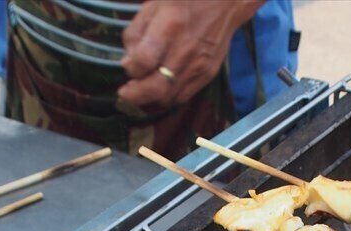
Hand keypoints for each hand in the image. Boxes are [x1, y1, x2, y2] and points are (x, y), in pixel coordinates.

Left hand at [119, 0, 261, 110]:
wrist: (224, 3)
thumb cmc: (184, 1)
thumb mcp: (152, 7)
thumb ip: (135, 34)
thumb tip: (128, 65)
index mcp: (170, 25)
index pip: (144, 60)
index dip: (131, 68)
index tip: (128, 66)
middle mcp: (185, 50)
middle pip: (157, 88)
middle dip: (135, 96)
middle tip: (125, 93)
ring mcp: (199, 66)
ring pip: (168, 98)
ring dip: (150, 100)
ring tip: (141, 91)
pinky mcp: (207, 75)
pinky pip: (183, 97)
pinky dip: (167, 98)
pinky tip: (159, 90)